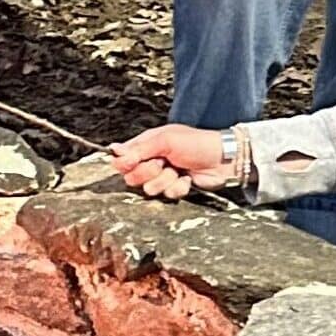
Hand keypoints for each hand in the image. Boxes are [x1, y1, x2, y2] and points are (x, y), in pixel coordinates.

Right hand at [108, 125, 231, 199]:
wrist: (222, 159)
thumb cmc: (195, 143)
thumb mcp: (165, 140)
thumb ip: (139, 149)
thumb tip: (114, 150)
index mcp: (146, 145)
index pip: (122, 158)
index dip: (125, 164)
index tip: (135, 162)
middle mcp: (151, 161)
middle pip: (132, 177)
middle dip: (149, 172)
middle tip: (163, 163)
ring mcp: (163, 175)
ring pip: (149, 188)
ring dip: (166, 180)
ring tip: (178, 170)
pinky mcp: (174, 188)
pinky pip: (167, 195)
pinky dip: (178, 187)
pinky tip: (187, 179)